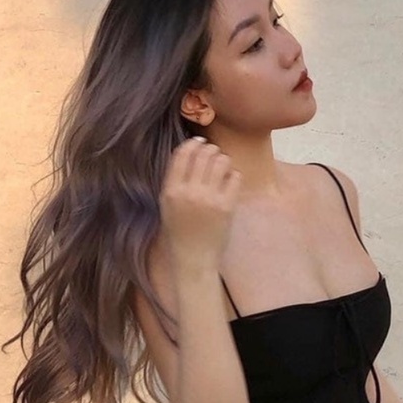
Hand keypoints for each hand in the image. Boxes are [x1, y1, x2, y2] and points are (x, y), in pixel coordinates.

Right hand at [160, 136, 242, 270]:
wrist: (193, 260)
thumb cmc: (179, 232)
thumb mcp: (167, 204)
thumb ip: (175, 180)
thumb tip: (191, 151)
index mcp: (171, 190)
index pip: (182, 154)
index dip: (193, 143)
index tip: (200, 142)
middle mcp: (189, 192)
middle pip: (204, 154)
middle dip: (211, 150)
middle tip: (214, 155)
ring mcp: (209, 199)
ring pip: (221, 161)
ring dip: (223, 161)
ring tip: (222, 169)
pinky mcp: (227, 207)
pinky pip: (235, 177)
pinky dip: (233, 176)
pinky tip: (229, 184)